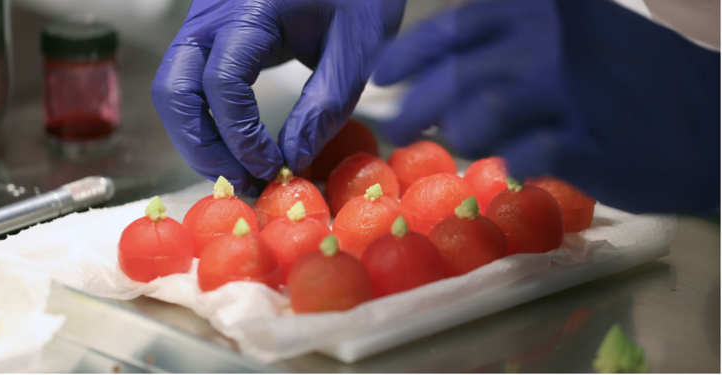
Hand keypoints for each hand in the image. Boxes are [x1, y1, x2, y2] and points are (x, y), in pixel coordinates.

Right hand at [152, 0, 404, 195]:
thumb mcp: (355, 48)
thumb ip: (325, 106)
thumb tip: (291, 160)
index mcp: (248, 9)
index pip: (221, 84)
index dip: (241, 137)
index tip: (272, 167)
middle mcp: (211, 14)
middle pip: (174, 91)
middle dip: (202, 147)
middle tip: (242, 183)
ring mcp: (203, 22)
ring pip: (173, 90)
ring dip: (199, 139)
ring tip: (240, 173)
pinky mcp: (209, 34)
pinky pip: (189, 83)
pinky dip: (206, 121)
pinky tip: (237, 147)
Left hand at [373, 0, 719, 213]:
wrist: (713, 120)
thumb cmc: (631, 76)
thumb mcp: (578, 31)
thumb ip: (513, 42)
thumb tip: (443, 74)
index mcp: (545, 6)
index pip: (455, 26)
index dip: (409, 53)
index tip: (384, 75)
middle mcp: (552, 39)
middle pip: (454, 75)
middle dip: (414, 106)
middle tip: (399, 127)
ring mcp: (569, 91)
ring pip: (476, 117)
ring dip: (455, 135)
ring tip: (454, 145)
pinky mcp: (584, 143)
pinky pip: (517, 157)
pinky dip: (506, 164)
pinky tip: (510, 165)